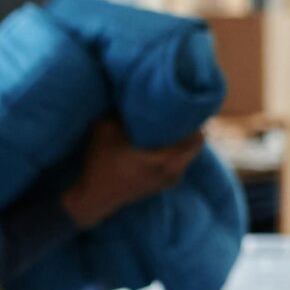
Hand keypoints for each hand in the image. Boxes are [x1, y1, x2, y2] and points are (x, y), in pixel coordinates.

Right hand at [61, 116, 202, 228]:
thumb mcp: (106, 130)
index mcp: (167, 159)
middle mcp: (175, 171)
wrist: (92, 199)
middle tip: (175, 113)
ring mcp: (171, 180)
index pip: (197, 136)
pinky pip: (179, 162)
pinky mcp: (164, 184)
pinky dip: (174, 151)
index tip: (182, 105)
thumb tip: (133, 91)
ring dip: (180, 141)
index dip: (191, 119)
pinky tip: (158, 141)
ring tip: (166, 126)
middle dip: (187, 128)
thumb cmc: (100, 163)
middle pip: (195, 144)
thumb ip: (121, 110)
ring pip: (187, 154)